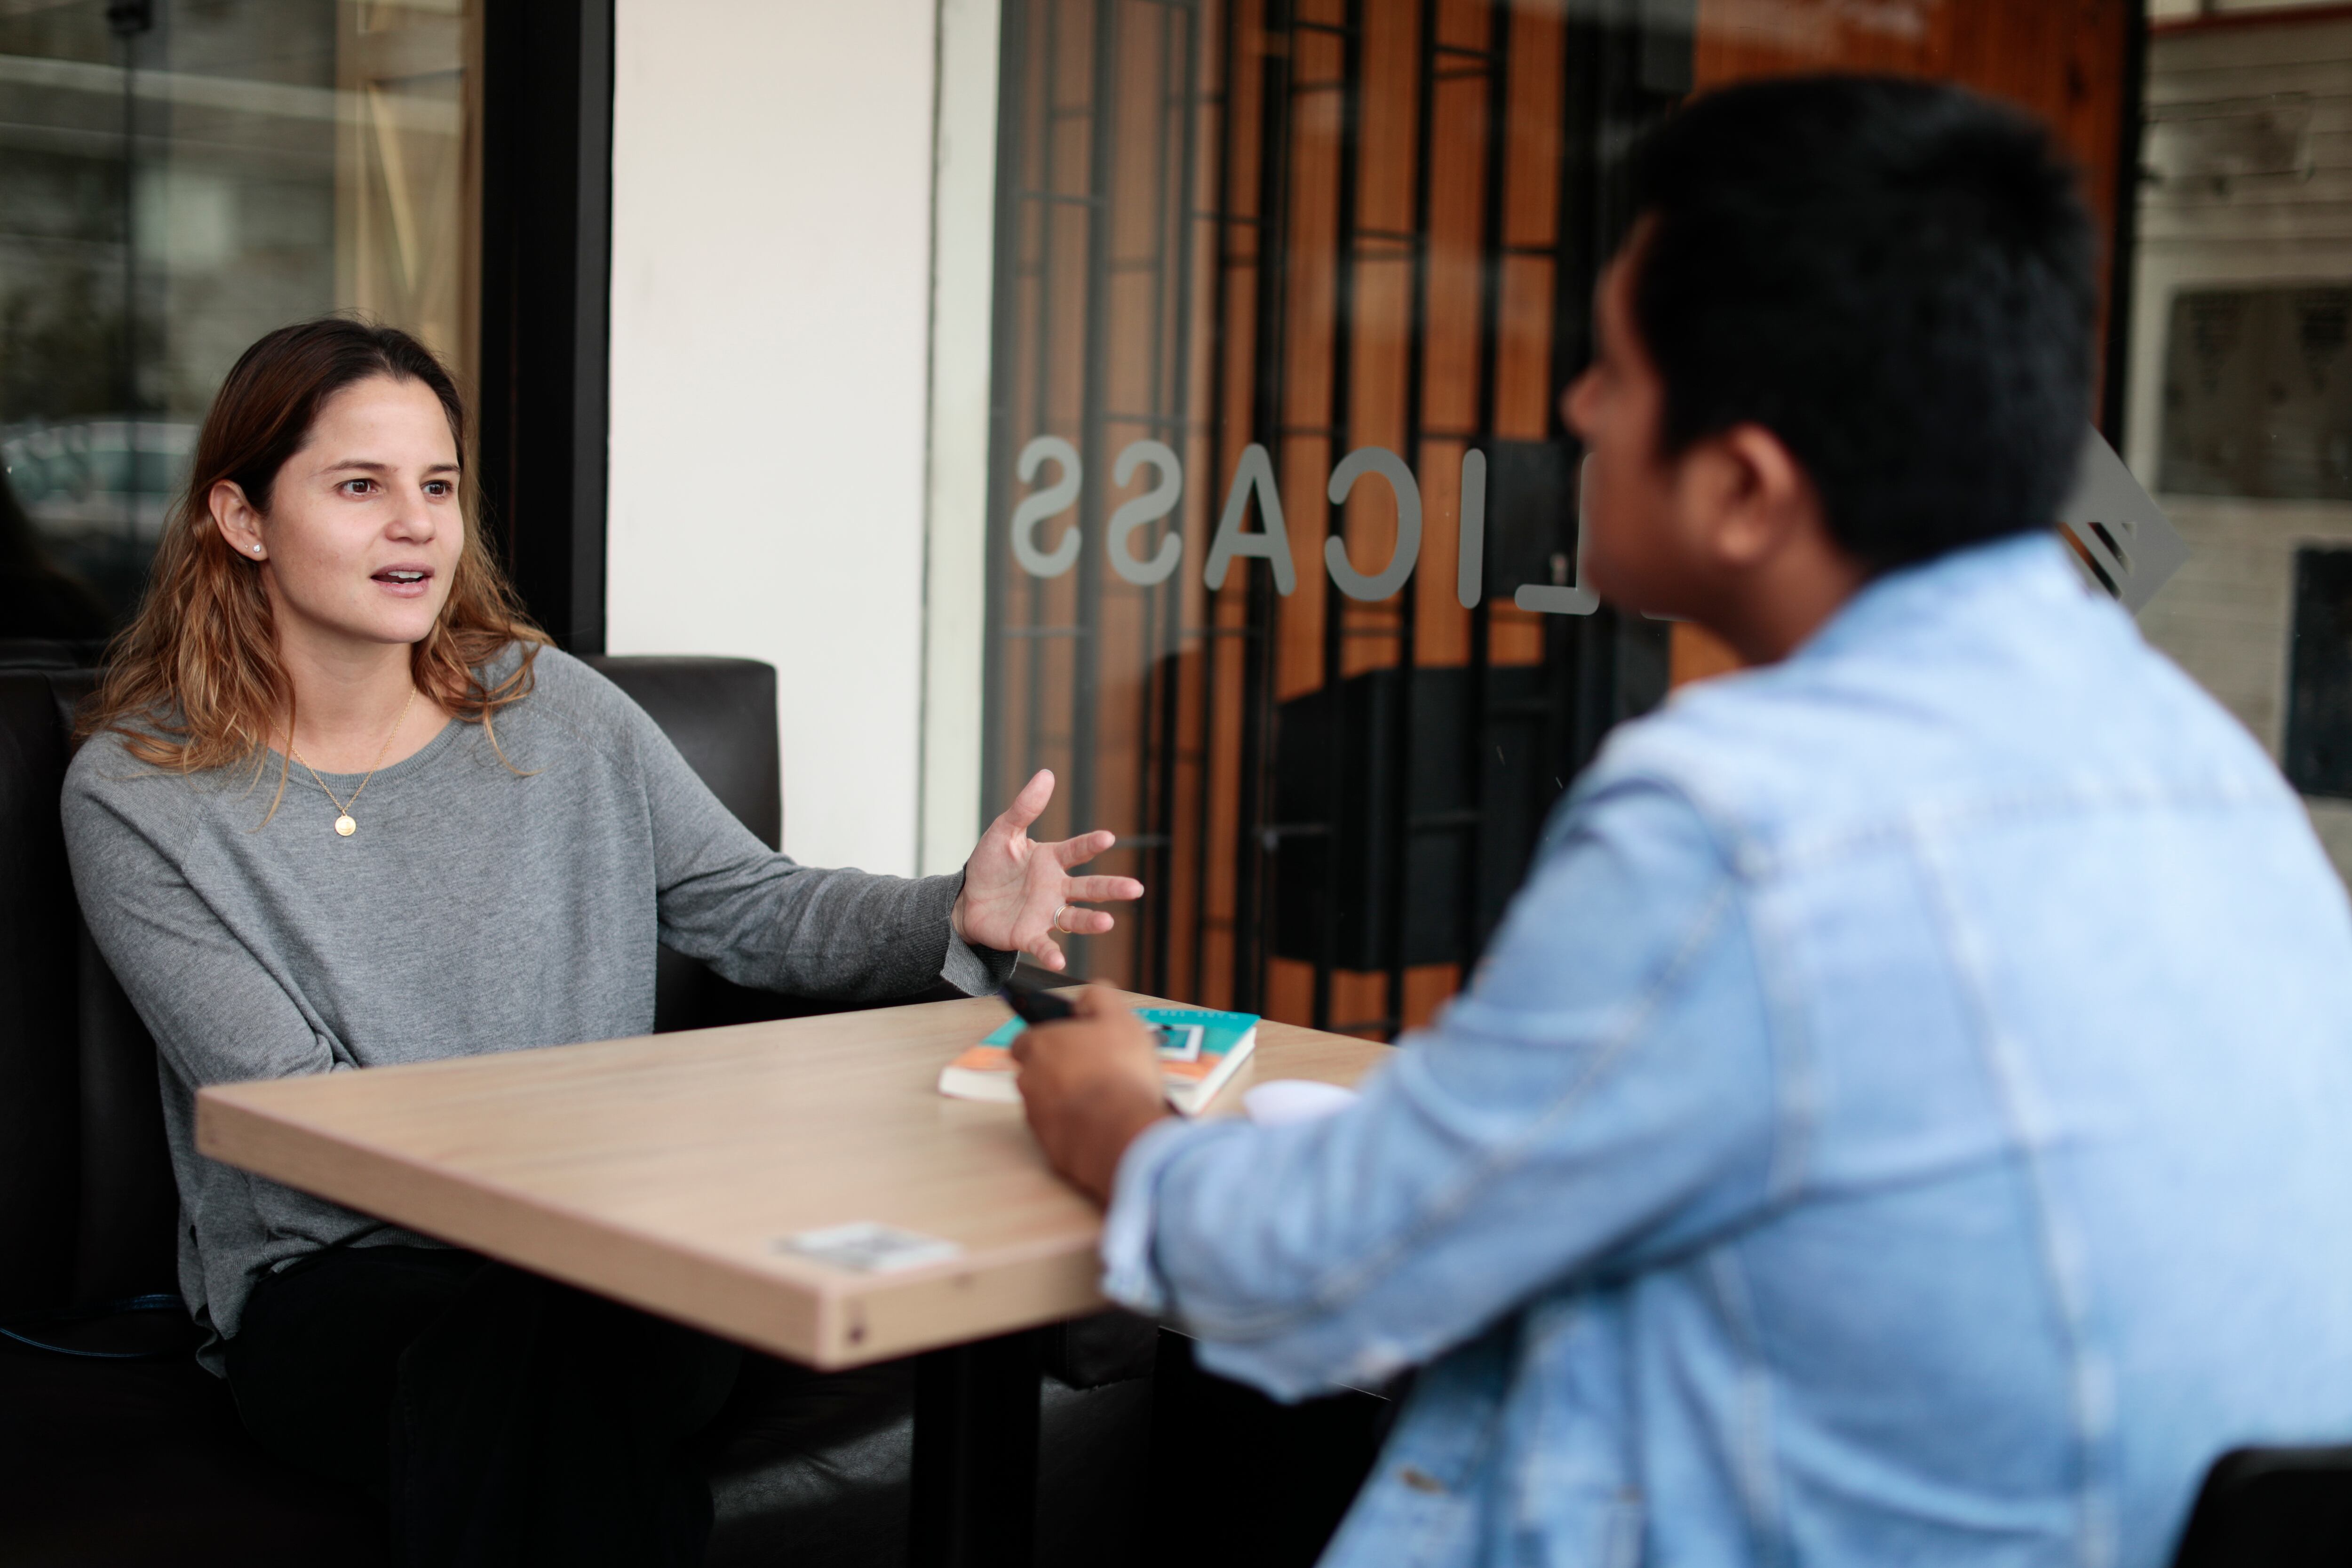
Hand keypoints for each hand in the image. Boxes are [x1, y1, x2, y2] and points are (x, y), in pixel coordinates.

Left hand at [952, 769, 1144, 971]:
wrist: (966, 900)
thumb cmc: (989, 865)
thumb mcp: (1003, 832)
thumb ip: (1025, 807)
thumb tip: (1046, 774)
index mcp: (1051, 860)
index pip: (1076, 850)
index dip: (1090, 844)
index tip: (1107, 838)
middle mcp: (1055, 888)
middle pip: (1089, 887)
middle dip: (1111, 887)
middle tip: (1135, 888)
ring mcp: (1044, 913)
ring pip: (1075, 917)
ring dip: (1091, 921)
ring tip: (1108, 922)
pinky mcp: (1028, 935)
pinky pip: (1044, 944)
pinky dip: (1052, 953)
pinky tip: (1060, 963)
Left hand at [1011, 987, 1170, 1202]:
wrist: (1122, 1133)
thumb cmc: (1120, 1073)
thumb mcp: (1119, 1018)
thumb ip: (1099, 997)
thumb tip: (1085, 999)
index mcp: (1039, 1046)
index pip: (1028, 1039)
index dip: (1053, 1039)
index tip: (1078, 1045)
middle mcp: (1028, 1081)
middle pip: (1038, 1071)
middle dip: (1062, 1071)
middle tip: (1098, 1072)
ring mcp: (1036, 1117)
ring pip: (1049, 1102)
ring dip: (1070, 1099)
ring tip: (1105, 1099)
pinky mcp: (1050, 1147)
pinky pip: (1061, 1131)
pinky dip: (1077, 1126)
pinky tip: (1104, 1122)